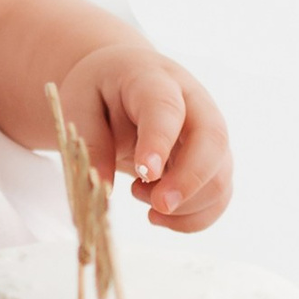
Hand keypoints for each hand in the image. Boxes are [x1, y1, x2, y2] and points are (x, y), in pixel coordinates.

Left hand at [53, 40, 231, 231]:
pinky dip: (192, 218)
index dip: (159, 140)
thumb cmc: (101, 92)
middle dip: (189, 181)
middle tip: (157, 206)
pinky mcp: (213, 161)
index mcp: (153, 79)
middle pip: (213, 140)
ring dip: (185, 204)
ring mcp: (209, 133)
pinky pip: (218, 196)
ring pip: (220, 175)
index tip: (144, 172)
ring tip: (140, 196)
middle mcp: (193, 103)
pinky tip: (157, 215)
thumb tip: (103, 188)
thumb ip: (90, 143)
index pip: (166, 107)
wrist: (122, 82)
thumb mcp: (78, 105)